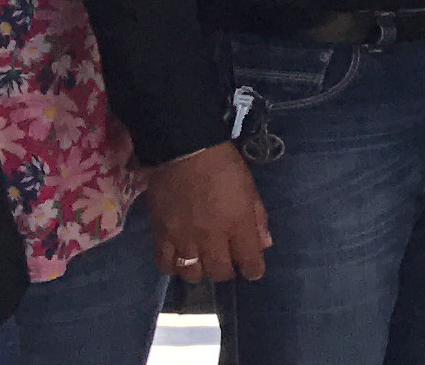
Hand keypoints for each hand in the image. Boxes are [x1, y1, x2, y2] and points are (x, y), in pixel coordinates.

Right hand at [147, 142, 272, 281]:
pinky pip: (165, 265)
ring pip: (193, 273)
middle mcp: (211, 236)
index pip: (250, 261)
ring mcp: (183, 238)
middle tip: (228, 261)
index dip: (253, 270)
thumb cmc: (223, 165)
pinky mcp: (160, 235)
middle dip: (227, 271)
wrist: (183, 151)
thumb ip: (258, 219)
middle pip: (220, 272)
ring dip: (202, 271)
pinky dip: (174, 268)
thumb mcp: (250, 188)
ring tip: (204, 261)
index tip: (253, 270)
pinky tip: (180, 260)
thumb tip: (264, 244)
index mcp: (238, 223)